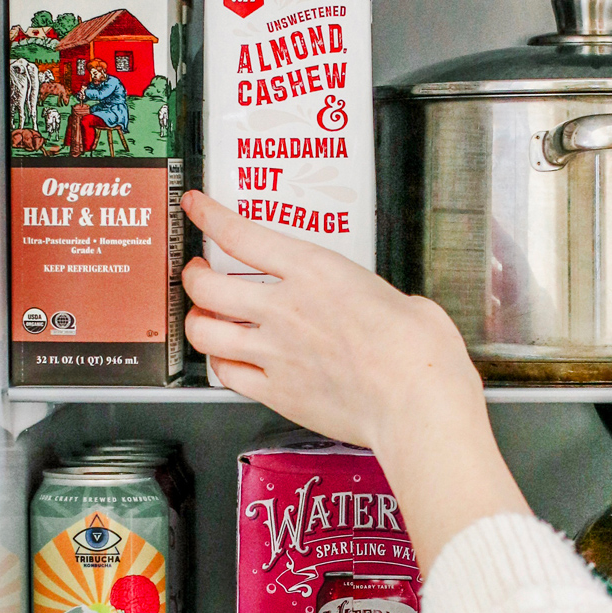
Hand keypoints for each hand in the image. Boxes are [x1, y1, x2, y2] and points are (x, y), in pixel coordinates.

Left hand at [180, 191, 529, 570]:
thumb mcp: (400, 299)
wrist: (417, 404)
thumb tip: (376, 307)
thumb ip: (370, 297)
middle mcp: (285, 309)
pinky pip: (227, 376)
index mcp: (316, 272)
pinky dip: (219, 366)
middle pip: (207, 286)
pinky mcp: (277, 393)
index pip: (242, 235)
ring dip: (196, 322)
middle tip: (196, 273)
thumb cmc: (419, 354)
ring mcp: (275, 353)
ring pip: (204, 333)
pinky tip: (227, 362)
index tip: (197, 208)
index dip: (208, 217)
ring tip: (203, 319)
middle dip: (192, 276)